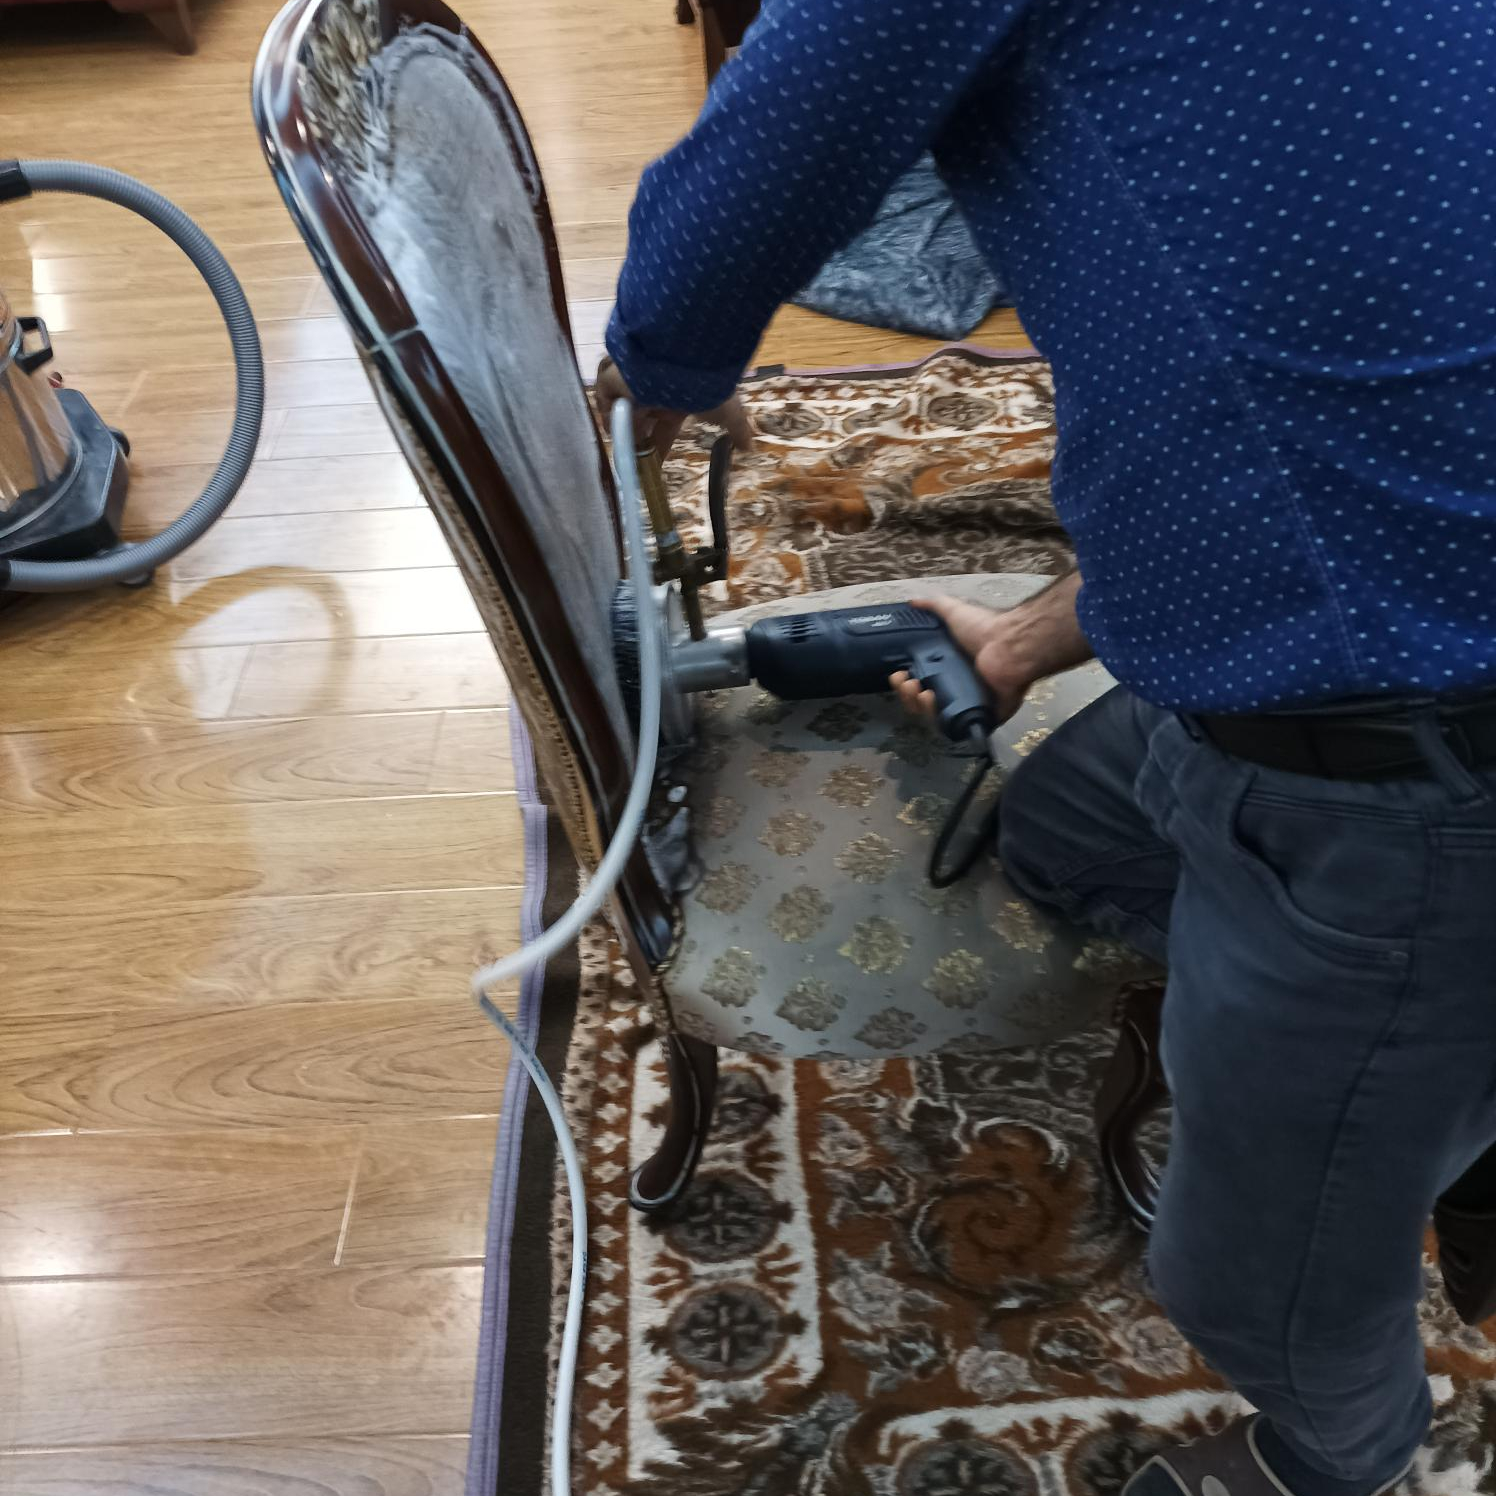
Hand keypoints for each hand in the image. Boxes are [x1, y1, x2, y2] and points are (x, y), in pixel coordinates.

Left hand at [595, 356, 753, 459]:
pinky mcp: (616, 374)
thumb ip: (739, 430)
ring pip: (622, 407)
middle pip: (641, 419)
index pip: (664, 426)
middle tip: (633, 465)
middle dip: (638, 441)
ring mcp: (634, 379)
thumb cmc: (707, 385)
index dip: (660, 446)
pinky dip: (606, 412)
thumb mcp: (728, 412)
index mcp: (676, 396)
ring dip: (622, 428)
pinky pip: (604, 394)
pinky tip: (611, 432)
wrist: (686, 358)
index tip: (656, 466)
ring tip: (622, 451)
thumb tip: (752, 447)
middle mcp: (654, 387)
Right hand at [890, 579, 1091, 726]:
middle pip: (922, 702)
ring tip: (920, 690)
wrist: (1010, 647)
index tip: (898, 674)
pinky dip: (938, 718)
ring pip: (933, 717)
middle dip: (907, 695)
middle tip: (907, 683)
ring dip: (918, 705)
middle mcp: (957, 687)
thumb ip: (934, 606)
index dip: (905, 682)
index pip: (920, 682)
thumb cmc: (984, 629)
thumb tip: (912, 601)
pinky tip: (932, 702)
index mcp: (951, 667)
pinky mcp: (979, 718)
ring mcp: (968, 705)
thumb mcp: (955, 611)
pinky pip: (952, 727)